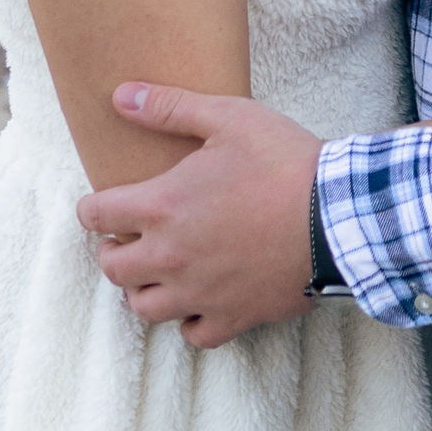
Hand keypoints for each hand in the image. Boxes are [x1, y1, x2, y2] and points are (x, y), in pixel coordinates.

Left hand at [76, 85, 321, 344]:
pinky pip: (193, 335)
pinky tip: (201, 300)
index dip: (93, 209)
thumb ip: (169, 107)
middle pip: (112, 269)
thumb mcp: (228, 117)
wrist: (339, 216)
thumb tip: (120, 95)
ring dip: (143, 289)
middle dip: (114, 250)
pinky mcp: (234, 316)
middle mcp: (171, 256)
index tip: (104, 206)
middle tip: (132, 237)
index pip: (95, 216)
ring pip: (143, 308)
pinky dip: (190, 321)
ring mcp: (200, 292)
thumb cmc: (284, 162)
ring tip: (160, 270)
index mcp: (161, 207)